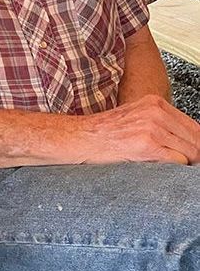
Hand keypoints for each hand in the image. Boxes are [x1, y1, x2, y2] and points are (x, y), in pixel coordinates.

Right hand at [78, 94, 199, 164]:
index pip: (194, 127)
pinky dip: (173, 168)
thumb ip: (162, 124)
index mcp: (154, 102)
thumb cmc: (107, 131)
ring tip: (164, 163)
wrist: (83, 136)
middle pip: (196, 140)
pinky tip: (157, 165)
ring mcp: (152, 127)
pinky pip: (178, 161)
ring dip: (183, 162)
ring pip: (191, 152)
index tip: (192, 154)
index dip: (196, 144)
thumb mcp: (137, 118)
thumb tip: (189, 142)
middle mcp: (155, 111)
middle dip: (193, 155)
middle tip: (180, 162)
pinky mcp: (147, 145)